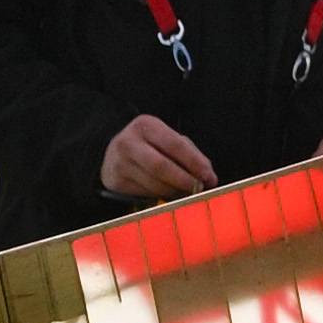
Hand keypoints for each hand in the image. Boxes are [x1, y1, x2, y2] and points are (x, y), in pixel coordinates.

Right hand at [98, 114, 218, 201]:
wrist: (113, 154)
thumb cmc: (151, 146)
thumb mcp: (168, 139)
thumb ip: (190, 154)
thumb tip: (209, 177)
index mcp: (145, 125)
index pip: (174, 144)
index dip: (194, 162)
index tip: (209, 177)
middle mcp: (128, 142)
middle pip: (161, 166)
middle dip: (184, 180)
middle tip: (199, 189)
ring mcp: (119, 163)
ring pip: (154, 184)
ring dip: (176, 192)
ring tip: (187, 193)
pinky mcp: (116, 182)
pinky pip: (146, 194)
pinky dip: (162, 197)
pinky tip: (170, 195)